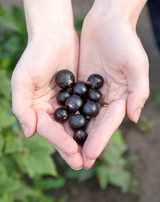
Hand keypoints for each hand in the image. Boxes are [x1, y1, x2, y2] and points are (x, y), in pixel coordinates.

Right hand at [11, 29, 82, 169]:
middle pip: (62, 133)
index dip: (59, 141)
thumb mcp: (22, 80)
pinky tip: (99, 133)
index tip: (73, 150)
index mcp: (36, 109)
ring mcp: (66, 103)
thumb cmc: (35, 56)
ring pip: (75, 126)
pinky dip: (92, 123)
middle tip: (83, 164)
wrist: (54, 36)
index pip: (48, 130)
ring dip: (84, 141)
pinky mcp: (79, 95)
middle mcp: (51, 109)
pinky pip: (86, 112)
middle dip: (72, 149)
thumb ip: (22, 107)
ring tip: (92, 156)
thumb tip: (28, 132)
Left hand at [79, 12, 148, 168]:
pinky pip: (73, 101)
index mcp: (122, 96)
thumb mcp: (136, 64)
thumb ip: (138, 90)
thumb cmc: (125, 40)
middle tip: (76, 163)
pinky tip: (58, 126)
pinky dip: (67, 114)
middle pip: (95, 125)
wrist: (108, 21)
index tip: (89, 156)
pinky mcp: (81, 83)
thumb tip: (134, 117)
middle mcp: (107, 97)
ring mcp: (93, 91)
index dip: (100, 140)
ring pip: (83, 116)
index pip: (109, 123)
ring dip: (75, 133)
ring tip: (66, 151)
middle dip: (86, 143)